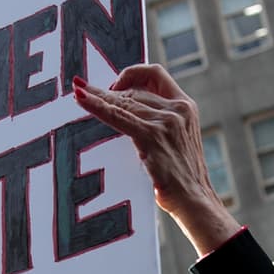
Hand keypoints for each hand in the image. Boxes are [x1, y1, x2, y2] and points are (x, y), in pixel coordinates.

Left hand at [71, 65, 239, 256]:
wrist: (195, 200)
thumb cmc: (183, 177)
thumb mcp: (177, 140)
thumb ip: (161, 122)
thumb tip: (129, 112)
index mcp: (186, 106)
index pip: (155, 74)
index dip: (132, 74)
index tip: (115, 85)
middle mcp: (178, 109)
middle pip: (134, 89)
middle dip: (106, 90)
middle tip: (84, 89)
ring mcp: (165, 122)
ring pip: (123, 101)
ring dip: (96, 96)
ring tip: (78, 92)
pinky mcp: (151, 136)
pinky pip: (117, 116)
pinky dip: (96, 106)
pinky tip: (81, 99)